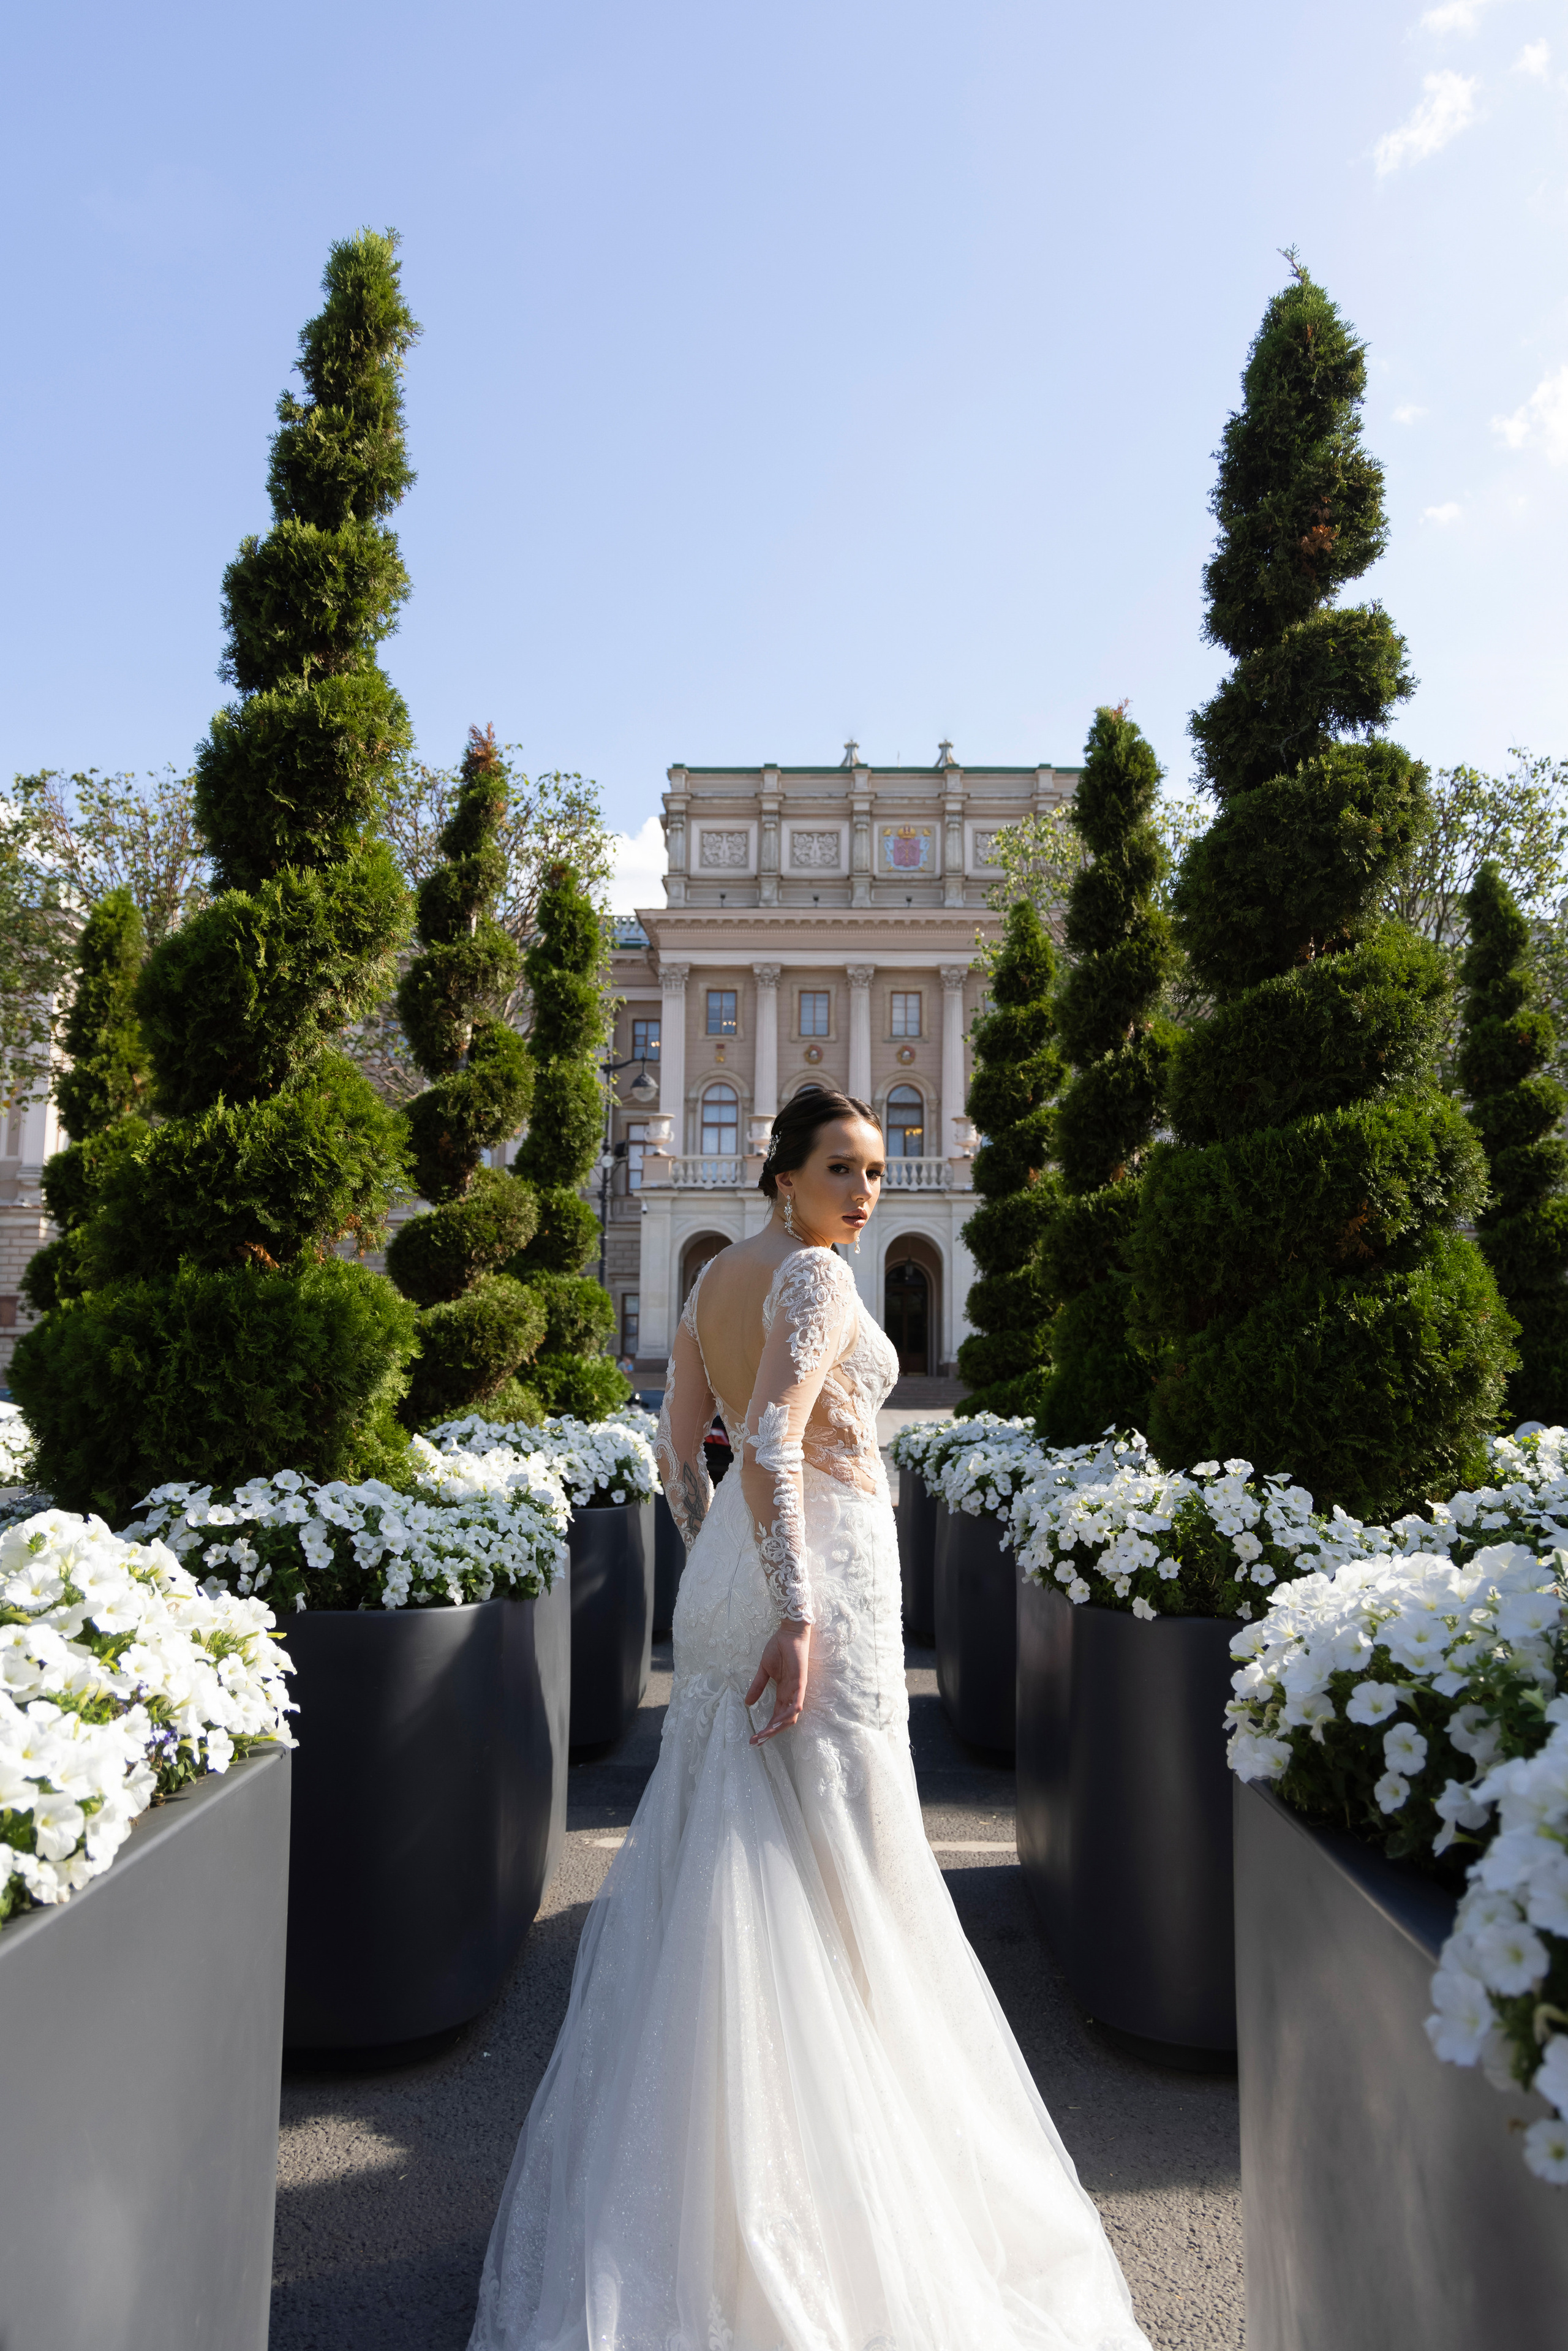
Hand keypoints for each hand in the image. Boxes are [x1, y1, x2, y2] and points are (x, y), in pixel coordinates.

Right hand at [746, 1619, 810, 1744]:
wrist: (789, 1633)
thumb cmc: (779, 1649)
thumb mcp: (764, 1670)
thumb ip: (757, 1686)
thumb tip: (748, 1703)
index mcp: (783, 1693)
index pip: (775, 1716)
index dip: (766, 1729)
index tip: (753, 1738)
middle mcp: (791, 1695)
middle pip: (783, 1721)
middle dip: (770, 1733)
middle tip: (756, 1741)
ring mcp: (797, 1689)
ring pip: (790, 1716)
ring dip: (777, 1727)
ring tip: (764, 1734)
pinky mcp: (800, 1682)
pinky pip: (797, 1702)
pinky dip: (789, 1713)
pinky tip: (779, 1721)